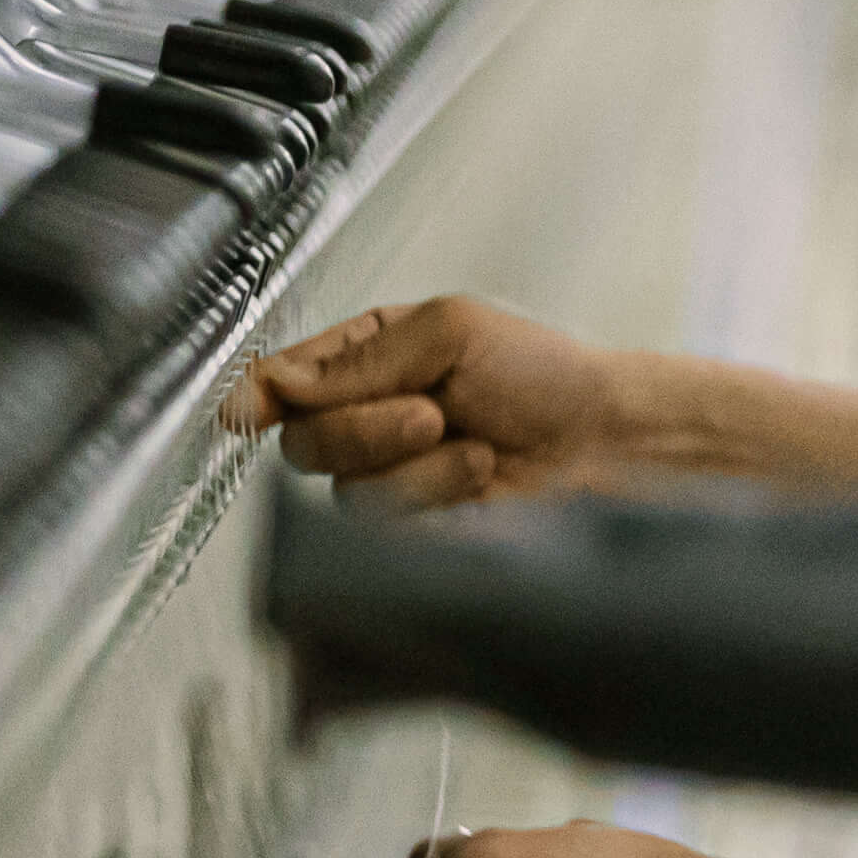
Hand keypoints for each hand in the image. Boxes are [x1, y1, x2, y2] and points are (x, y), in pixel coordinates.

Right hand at [232, 296, 655, 509]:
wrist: (605, 440)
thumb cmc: (545, 375)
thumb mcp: (450, 331)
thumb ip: (360, 357)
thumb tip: (278, 380)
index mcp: (368, 356)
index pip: (282, 379)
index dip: (259, 395)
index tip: (253, 408)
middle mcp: (368, 417)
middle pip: (302, 441)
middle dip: (364, 428)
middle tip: (430, 413)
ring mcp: (389, 475)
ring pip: (343, 485)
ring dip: (412, 464)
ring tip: (471, 445)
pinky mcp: (413, 526)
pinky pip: (385, 522)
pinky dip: (435, 494)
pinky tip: (479, 477)